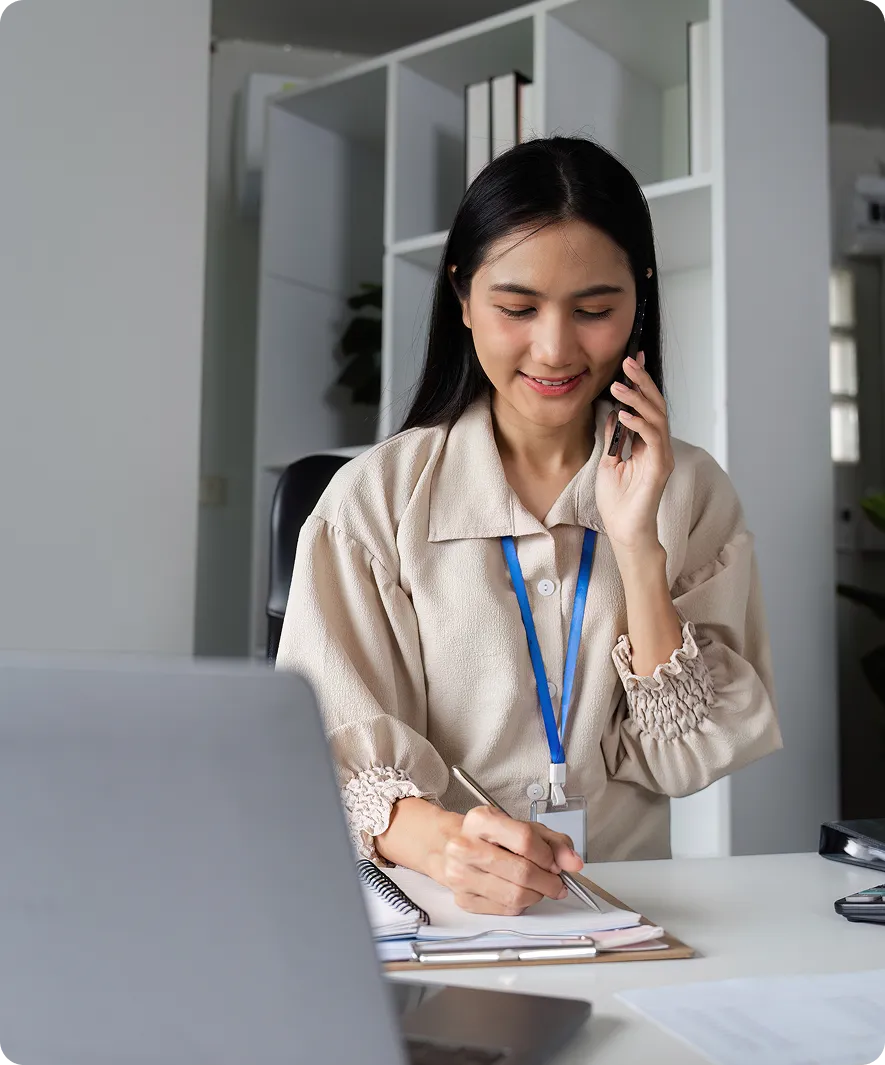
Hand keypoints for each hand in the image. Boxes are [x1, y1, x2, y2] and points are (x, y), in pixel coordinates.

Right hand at [438, 806, 583, 915]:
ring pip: (515, 896)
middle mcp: (465, 846)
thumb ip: (553, 842)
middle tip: (556, 882)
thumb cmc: (491, 836)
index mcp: (480, 820)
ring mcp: (461, 875)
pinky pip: (505, 910)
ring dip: (537, 895)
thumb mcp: (524, 828)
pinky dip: (521, 905)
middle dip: (548, 881)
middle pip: (522, 872)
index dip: (547, 855)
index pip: (524, 840)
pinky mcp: (464, 899)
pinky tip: (520, 892)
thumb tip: (573, 862)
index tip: (555, 863)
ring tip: (539, 886)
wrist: (452, 845)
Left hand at [596, 351, 674, 553]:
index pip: (647, 406)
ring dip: (638, 399)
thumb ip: (614, 437)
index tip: (631, 360)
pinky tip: (624, 415)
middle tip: (628, 361)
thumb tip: (613, 412)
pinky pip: (653, 439)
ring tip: (619, 385)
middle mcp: (658, 446)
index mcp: (647, 443)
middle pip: (656, 405)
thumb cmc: (618, 501)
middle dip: (643, 381)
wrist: (624, 529)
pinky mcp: (660, 468)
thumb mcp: (609, 461)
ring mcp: (661, 456)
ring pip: (657, 418)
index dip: (641, 383)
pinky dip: (639, 425)